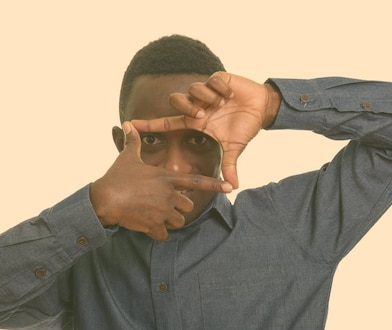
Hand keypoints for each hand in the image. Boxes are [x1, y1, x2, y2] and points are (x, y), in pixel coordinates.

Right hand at [90, 122, 232, 239]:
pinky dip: (157, 233)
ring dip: (170, 221)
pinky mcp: (154, 225)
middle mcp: (169, 195)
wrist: (104, 199)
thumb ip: (133, 142)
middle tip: (161, 205)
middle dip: (178, 207)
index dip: (214, 185)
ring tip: (153, 215)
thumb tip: (128, 124)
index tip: (229, 187)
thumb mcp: (127, 157)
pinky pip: (164, 234)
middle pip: (187, 205)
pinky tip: (146, 227)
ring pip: (178, 221)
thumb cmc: (116, 177)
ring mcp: (163, 211)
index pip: (197, 181)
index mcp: (167, 178)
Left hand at [128, 72, 281, 188]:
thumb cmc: (244, 127)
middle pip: (176, 101)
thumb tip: (233, 188)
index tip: (129, 124)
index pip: (168, 123)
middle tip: (204, 114)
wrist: (261, 108)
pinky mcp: (219, 79)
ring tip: (223, 104)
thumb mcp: (234, 148)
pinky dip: (222, 89)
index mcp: (196, 122)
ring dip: (208, 98)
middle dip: (188, 106)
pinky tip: (231, 95)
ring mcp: (207, 92)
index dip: (149, 125)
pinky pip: (212, 80)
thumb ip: (229, 165)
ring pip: (194, 88)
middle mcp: (197, 105)